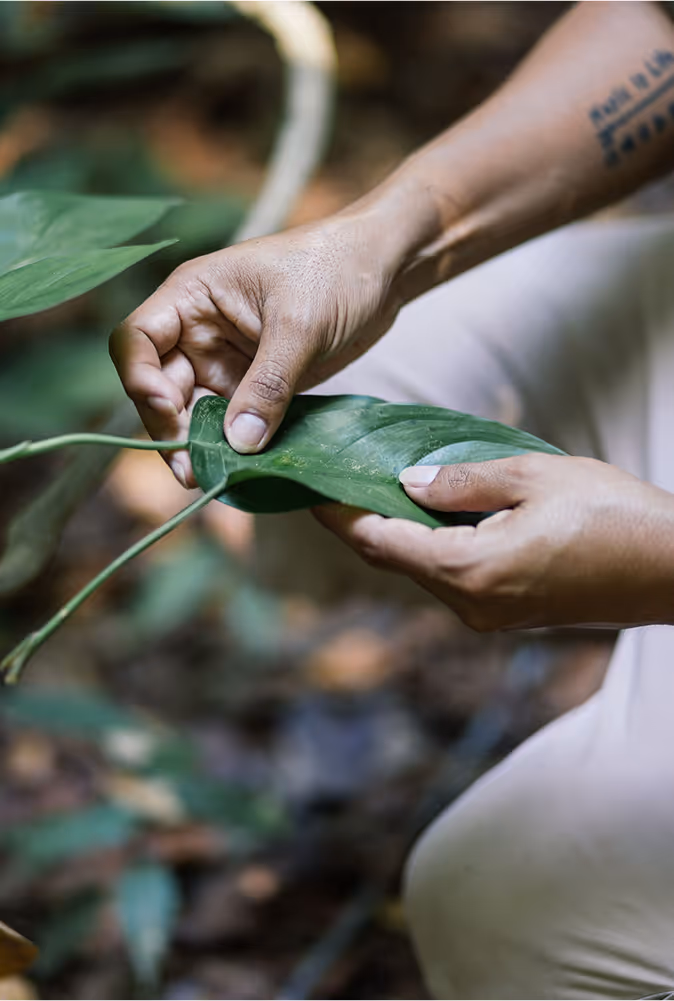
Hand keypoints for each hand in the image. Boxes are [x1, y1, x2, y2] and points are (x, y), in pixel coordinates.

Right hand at [109, 212, 406, 486]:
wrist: (383, 268)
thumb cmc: (336, 270)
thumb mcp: (300, 325)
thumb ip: (268, 384)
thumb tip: (238, 444)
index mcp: (191, 297)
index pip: (136, 342)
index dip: (140, 381)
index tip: (168, 412)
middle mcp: (198, 331)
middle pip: (158, 387)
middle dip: (171, 429)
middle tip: (193, 470)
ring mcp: (225, 361)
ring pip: (193, 412)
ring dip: (200, 444)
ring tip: (214, 477)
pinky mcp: (255, 384)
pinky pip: (231, 421)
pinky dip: (234, 445)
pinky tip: (244, 470)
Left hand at [314, 453, 673, 629]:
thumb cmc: (614, 517)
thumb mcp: (534, 478)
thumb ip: (462, 481)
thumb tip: (407, 484)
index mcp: (469, 570)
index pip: (380, 542)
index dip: (338, 516)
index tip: (308, 488)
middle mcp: (470, 605)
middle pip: (395, 559)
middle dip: (361, 521)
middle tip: (336, 477)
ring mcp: (489, 617)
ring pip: (422, 570)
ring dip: (397, 532)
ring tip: (376, 485)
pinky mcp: (508, 615)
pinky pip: (451, 578)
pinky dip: (430, 546)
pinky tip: (429, 513)